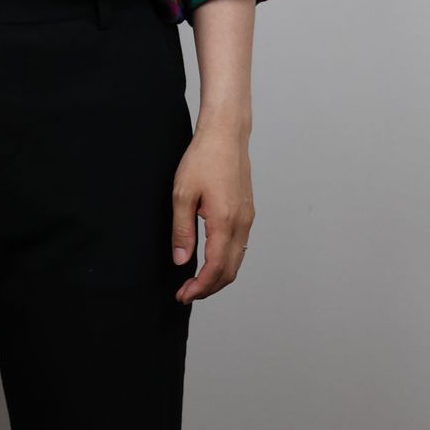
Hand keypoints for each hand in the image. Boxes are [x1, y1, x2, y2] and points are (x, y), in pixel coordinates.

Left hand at [171, 115, 253, 302]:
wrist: (226, 134)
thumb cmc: (204, 158)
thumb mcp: (182, 194)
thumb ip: (182, 231)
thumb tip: (181, 260)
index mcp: (225, 222)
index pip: (216, 268)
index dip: (200, 287)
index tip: (183, 295)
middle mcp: (241, 224)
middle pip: (230, 271)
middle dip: (209, 288)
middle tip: (186, 293)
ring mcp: (247, 219)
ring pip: (237, 260)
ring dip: (218, 276)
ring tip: (195, 281)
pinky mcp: (247, 213)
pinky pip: (240, 247)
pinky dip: (226, 262)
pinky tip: (210, 260)